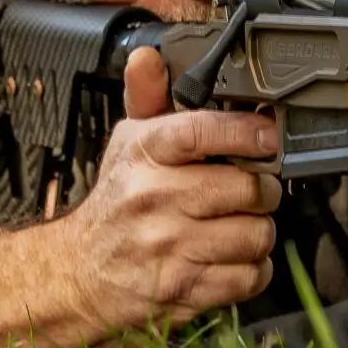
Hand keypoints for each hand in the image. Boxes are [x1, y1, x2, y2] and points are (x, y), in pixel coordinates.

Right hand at [0, 47, 281, 347]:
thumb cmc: (115, 203)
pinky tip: (235, 257)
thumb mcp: (126, 144)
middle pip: (245, 188)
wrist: (79, 272)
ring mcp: (170, 247)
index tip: (268, 136)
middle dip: (263, 188)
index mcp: (144, 155)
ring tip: (243, 224)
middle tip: (257, 188)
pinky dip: (253, 269)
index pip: (200, 132)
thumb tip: (147, 58)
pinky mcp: (184, 289)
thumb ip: (146, 99)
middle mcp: (155, 199)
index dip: (244, 131)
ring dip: (260, 231)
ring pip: (255, 234)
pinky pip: (249, 277)